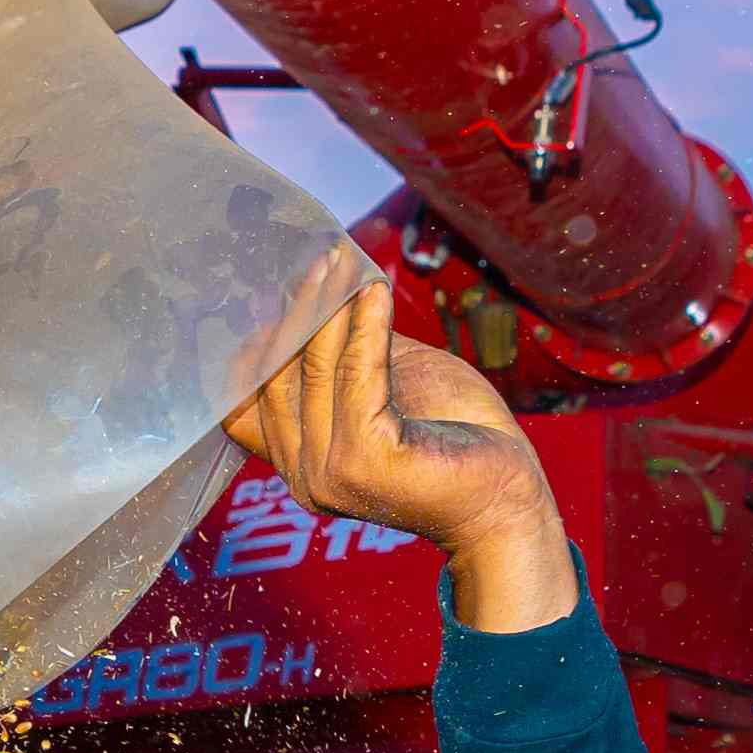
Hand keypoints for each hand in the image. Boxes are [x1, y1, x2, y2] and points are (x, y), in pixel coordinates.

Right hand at [230, 257, 572, 633]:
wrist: (506, 494)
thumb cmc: (453, 437)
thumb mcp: (384, 384)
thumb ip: (344, 352)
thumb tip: (318, 289)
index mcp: (298, 464)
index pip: (246, 397)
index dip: (257, 337)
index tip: (277, 281)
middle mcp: (303, 477)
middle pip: (278, 377)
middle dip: (299, 310)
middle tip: (318, 258)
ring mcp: (330, 474)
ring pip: (315, 371)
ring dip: (329, 309)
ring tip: (341, 264)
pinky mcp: (366, 461)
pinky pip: (357, 377)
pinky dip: (364, 329)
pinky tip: (375, 293)